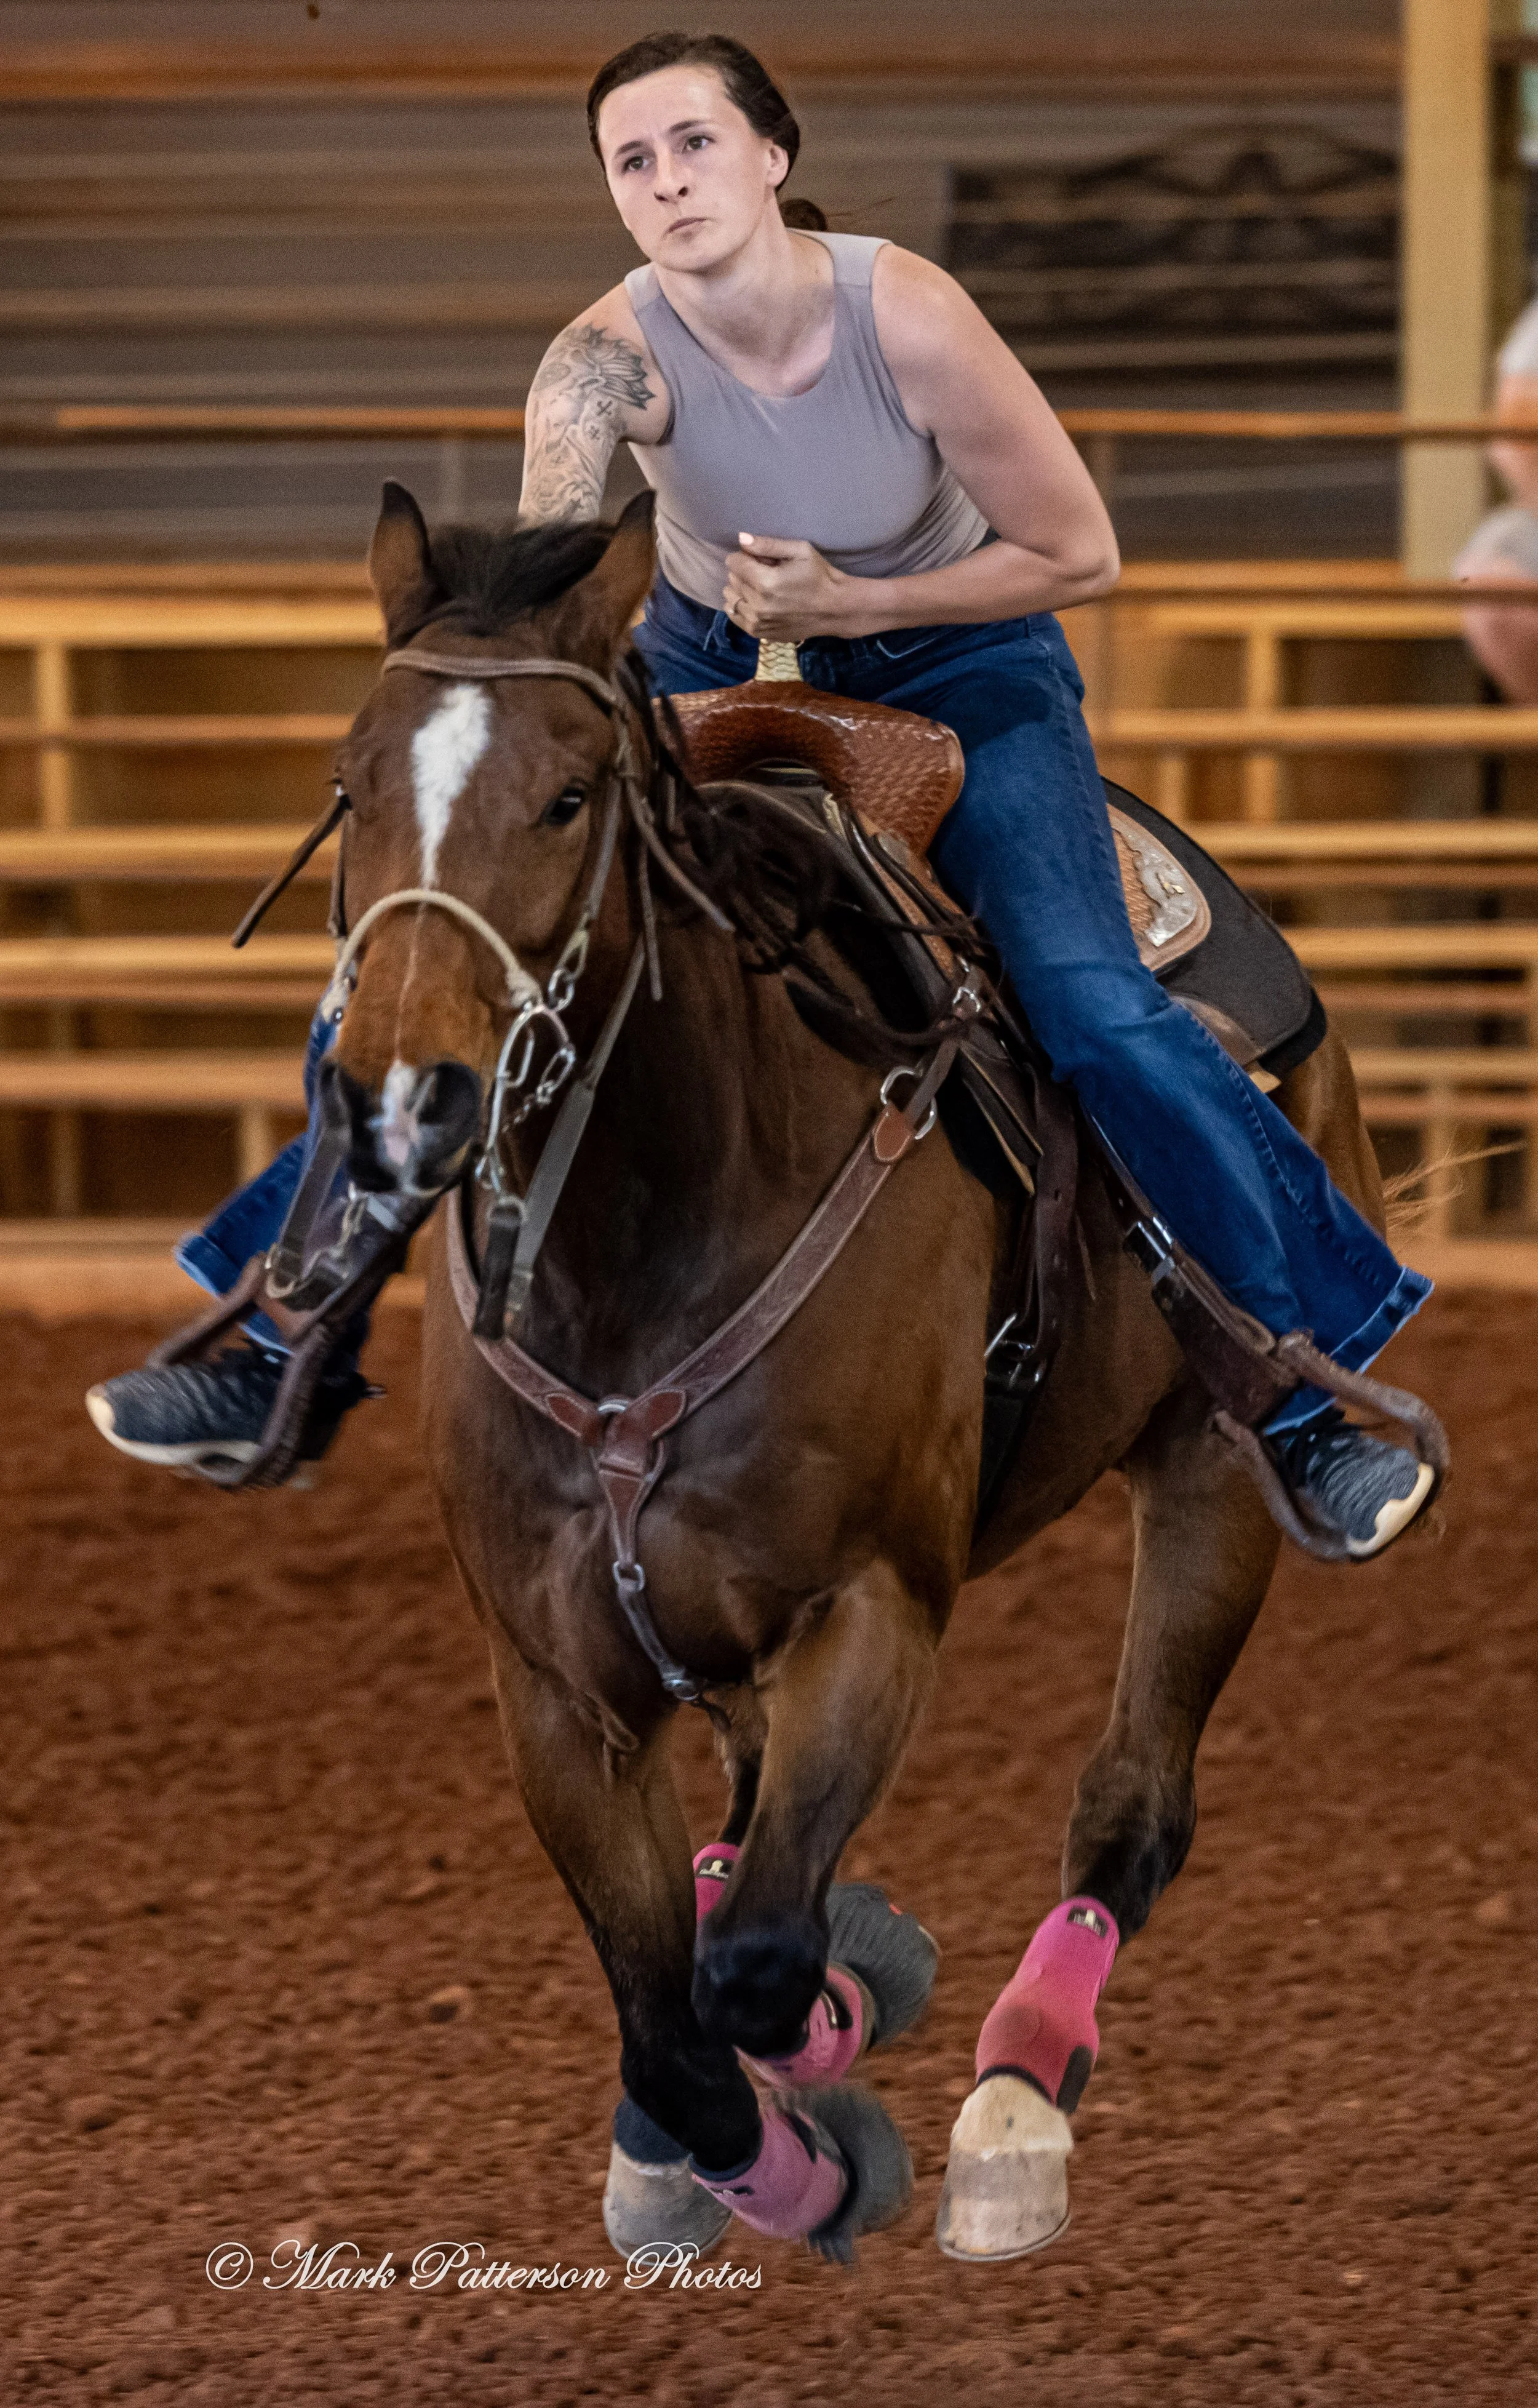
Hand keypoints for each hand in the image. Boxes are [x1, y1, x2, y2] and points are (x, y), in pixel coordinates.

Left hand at [721, 534, 866, 640]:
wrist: (834, 609)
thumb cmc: (819, 576)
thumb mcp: (799, 551)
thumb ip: (768, 544)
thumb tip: (741, 539)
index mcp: (766, 582)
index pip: (734, 563)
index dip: (743, 556)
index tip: (757, 557)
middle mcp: (758, 605)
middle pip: (731, 580)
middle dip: (743, 572)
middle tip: (763, 572)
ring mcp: (757, 622)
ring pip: (730, 599)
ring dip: (739, 590)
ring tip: (758, 587)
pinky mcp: (759, 633)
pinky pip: (735, 616)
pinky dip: (740, 606)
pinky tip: (753, 601)